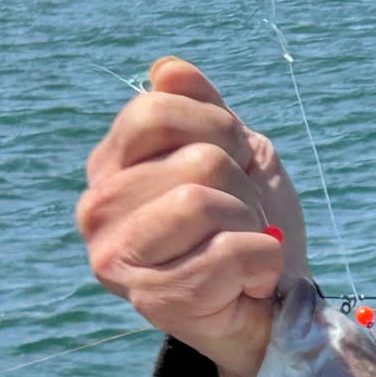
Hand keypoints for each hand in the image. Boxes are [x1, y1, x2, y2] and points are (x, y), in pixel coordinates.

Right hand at [77, 56, 307, 376]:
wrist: (278, 307)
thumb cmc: (252, 228)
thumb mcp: (237, 154)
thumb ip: (202, 109)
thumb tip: (168, 69)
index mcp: (110, 167)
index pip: (157, 109)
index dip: (219, 131)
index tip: (234, 167)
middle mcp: (97, 210)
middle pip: (196, 159)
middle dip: (242, 188)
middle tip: (242, 222)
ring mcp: (117, 259)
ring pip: (204, 201)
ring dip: (250, 226)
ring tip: (243, 250)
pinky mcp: (154, 300)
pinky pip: (231, 252)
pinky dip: (262, 264)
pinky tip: (247, 283)